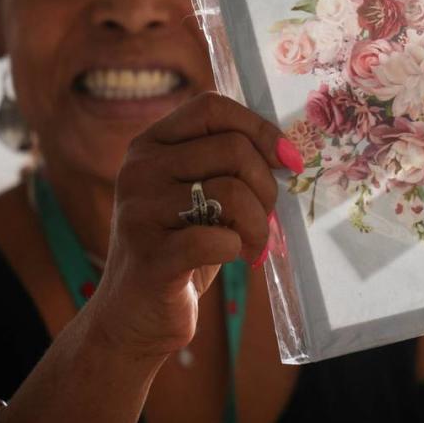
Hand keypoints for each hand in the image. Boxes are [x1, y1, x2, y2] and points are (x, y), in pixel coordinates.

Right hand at [86, 92, 298, 360]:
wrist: (135, 315)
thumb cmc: (180, 247)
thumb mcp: (196, 194)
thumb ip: (226, 164)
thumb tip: (288, 151)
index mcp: (150, 144)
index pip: (212, 107)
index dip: (259, 128)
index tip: (288, 160)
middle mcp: (139, 169)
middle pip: (232, 149)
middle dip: (266, 187)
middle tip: (266, 218)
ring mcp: (139, 211)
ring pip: (232, 192)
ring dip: (258, 224)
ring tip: (253, 244)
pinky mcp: (151, 256)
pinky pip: (217, 238)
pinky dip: (237, 247)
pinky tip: (231, 256)